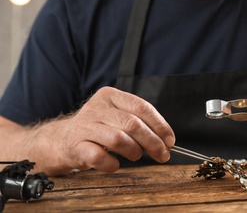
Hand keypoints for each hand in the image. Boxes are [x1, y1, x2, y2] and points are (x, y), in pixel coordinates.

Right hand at [29, 86, 174, 174]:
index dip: (160, 125)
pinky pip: (100, 157)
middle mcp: (96, 107)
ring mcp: (84, 126)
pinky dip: (112, 164)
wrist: (63, 139)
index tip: (170, 140)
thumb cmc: (99, 128)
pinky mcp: (76, 145)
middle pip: (133, 124)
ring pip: (119, 139)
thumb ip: (139, 121)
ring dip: (134, 151)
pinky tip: (115, 164)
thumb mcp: (117, 115)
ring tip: (136, 156)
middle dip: (153, 142)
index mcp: (110, 95)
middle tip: (162, 155)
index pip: (141, 107)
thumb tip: (166, 139)